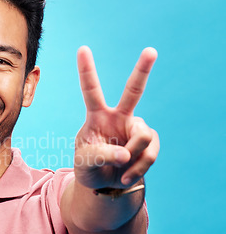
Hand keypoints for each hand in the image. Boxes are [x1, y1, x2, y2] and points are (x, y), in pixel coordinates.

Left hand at [74, 46, 159, 189]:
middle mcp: (118, 117)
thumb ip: (101, 156)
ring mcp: (136, 128)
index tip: (82, 49)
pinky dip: (138, 169)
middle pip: (133, 90)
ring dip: (131, 158)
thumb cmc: (89, 168)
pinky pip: (149, 154)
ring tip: (118, 168)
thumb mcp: (85, 163)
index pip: (90, 90)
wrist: (105, 184)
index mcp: (96, 116)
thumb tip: (126, 153)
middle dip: (143, 69)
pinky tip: (126, 175)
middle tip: (151, 50)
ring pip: (142, 136)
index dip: (87, 70)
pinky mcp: (149, 143)